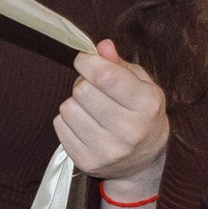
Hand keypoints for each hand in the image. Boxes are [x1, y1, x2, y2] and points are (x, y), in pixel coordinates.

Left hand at [55, 40, 169, 189]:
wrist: (144, 161)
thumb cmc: (141, 114)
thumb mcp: (141, 85)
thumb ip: (119, 64)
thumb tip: (101, 46)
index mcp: (148, 105)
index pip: (105, 76)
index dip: (88, 62)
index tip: (86, 60)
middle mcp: (130, 131)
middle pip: (82, 91)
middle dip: (83, 83)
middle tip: (93, 90)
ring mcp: (108, 150)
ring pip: (67, 108)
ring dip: (74, 103)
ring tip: (90, 110)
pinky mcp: (88, 162)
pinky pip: (59, 126)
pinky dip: (67, 121)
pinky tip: (85, 126)